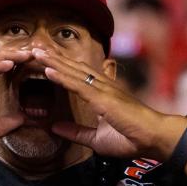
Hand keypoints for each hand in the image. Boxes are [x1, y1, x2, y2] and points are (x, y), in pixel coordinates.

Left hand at [32, 48, 171, 158]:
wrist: (153, 138)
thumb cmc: (131, 139)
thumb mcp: (96, 139)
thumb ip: (76, 132)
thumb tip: (55, 127)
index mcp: (100, 94)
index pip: (76, 76)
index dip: (59, 66)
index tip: (42, 58)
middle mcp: (101, 87)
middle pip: (72, 67)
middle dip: (52, 57)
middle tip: (33, 46)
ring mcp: (102, 90)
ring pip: (73, 71)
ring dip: (52, 61)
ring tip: (35, 51)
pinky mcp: (103, 98)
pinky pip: (78, 85)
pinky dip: (62, 77)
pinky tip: (48, 70)